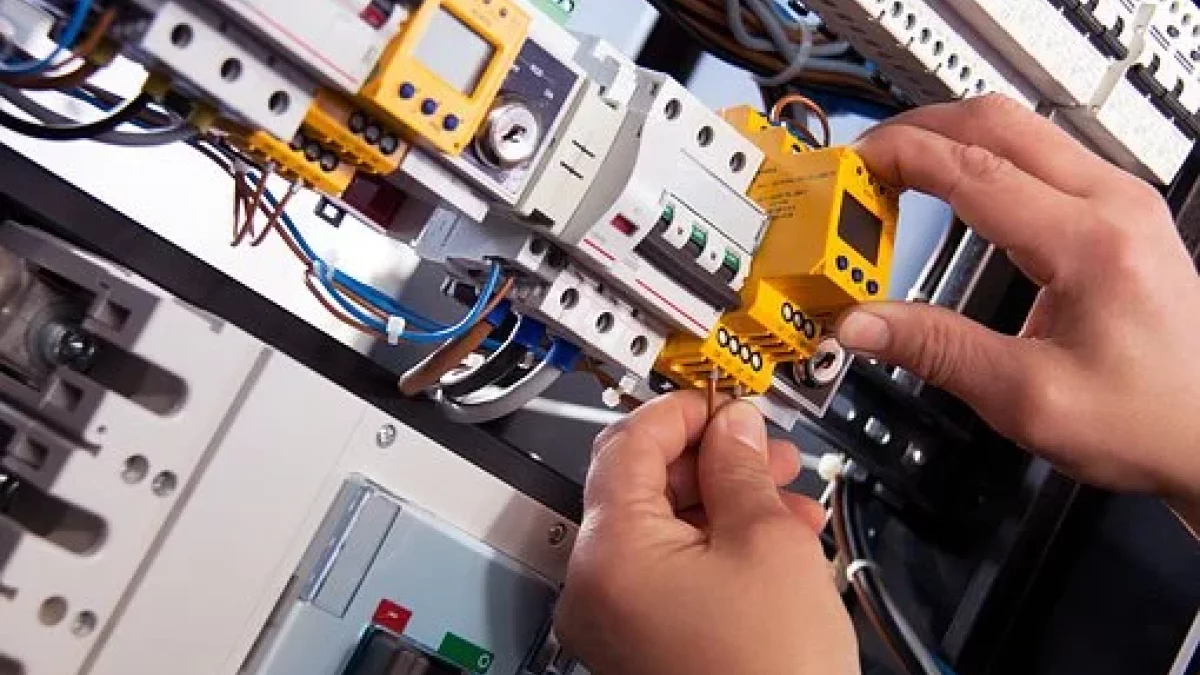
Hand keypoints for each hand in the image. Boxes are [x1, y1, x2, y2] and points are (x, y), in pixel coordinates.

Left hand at [555, 392, 856, 674]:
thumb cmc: (771, 674)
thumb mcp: (768, 543)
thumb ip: (740, 468)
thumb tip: (731, 425)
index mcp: (610, 551)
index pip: (627, 444)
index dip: (681, 410)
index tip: (722, 400)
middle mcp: (594, 586)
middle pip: (641, 486)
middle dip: (711, 460)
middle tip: (764, 448)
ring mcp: (614, 619)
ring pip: (662, 530)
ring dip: (722, 503)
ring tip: (785, 498)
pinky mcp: (639, 644)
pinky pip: (668, 573)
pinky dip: (713, 548)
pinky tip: (772, 543)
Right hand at [841, 95, 1199, 527]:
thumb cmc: (1145, 420)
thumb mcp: (1026, 398)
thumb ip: (936, 350)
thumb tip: (861, 322)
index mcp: (1090, 244)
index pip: (973, 170)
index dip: (901, 158)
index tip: (852, 165)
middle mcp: (1113, 204)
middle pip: (998, 122)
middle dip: (918, 130)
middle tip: (864, 163)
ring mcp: (1121, 200)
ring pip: (1020, 129)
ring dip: (950, 138)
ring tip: (895, 174)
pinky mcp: (1118, 212)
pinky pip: (1040, 154)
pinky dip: (981, 156)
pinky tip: (951, 185)